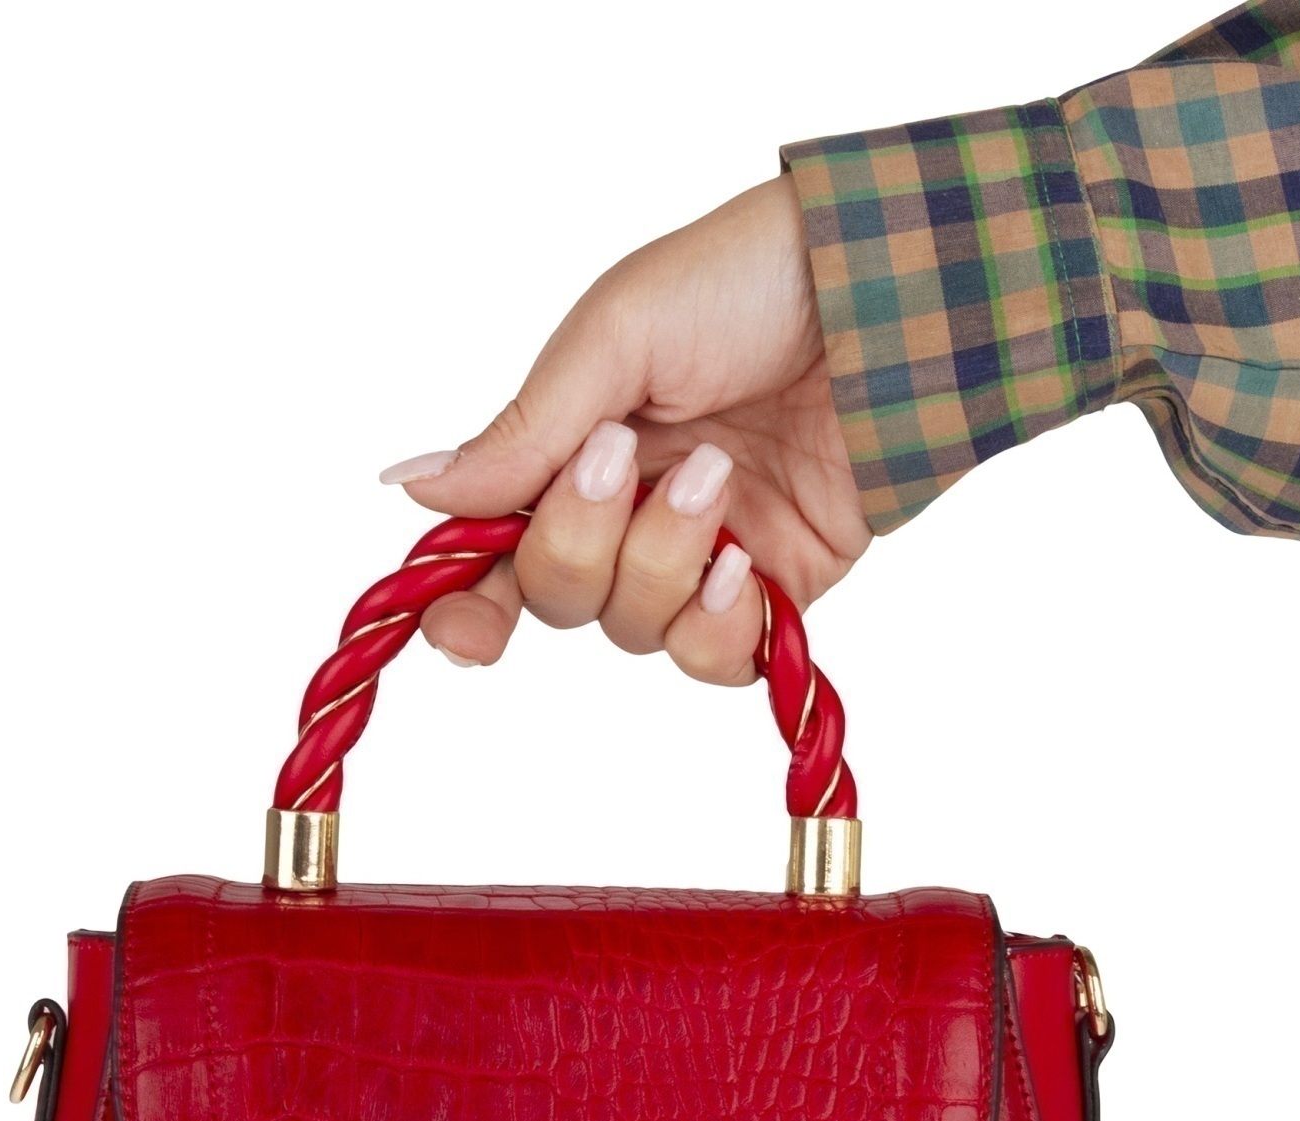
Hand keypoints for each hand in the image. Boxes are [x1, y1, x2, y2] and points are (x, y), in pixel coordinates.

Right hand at [380, 174, 867, 686]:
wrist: (888, 294)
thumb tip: (410, 487)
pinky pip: (714, 658)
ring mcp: (699, 554)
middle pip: (556, 597)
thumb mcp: (616, 335)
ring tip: (717, 476)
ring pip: (632, 628)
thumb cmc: (748, 283)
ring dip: (660, 561)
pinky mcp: (773, 588)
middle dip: (579, 541)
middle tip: (625, 458)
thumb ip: (522, 430)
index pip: (494, 552)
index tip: (460, 632)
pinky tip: (742, 561)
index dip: (468, 605)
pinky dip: (717, 624)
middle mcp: (626, 512)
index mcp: (571, 448)